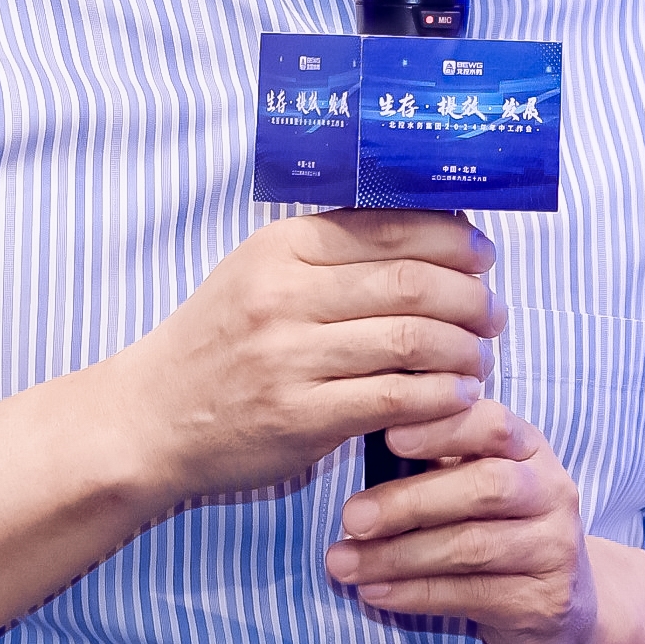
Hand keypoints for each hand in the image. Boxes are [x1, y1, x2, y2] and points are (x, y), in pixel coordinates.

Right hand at [113, 210, 499, 506]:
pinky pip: (395, 398)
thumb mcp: (261, 274)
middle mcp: (285, 294)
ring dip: (465, 348)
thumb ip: (334, 251)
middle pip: (412, 281)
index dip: (455, 239)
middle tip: (494, 313)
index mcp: (283, 247)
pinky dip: (441, 396)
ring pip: (412, 338)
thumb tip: (436, 225)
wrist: (150, 418)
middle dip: (472, 296)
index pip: (392, 227)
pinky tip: (458, 396)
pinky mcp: (299, 417)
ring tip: (480, 357)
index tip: (484, 256)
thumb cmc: (219, 342)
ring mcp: (289, 356)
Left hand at [323, 399, 600, 643]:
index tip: (388, 436)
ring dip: (399, 556)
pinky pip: (472, 595)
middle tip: (352, 517)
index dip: (443, 428)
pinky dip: (415, 594)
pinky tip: (374, 592)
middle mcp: (551, 492)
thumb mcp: (475, 482)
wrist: (564, 605)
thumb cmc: (498, 529)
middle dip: (410, 501)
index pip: (494, 424)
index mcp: (530, 450)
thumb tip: (361, 438)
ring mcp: (554, 548)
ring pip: (473, 546)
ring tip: (343, 563)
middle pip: (485, 486)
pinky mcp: (544, 600)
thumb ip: (434, 462)